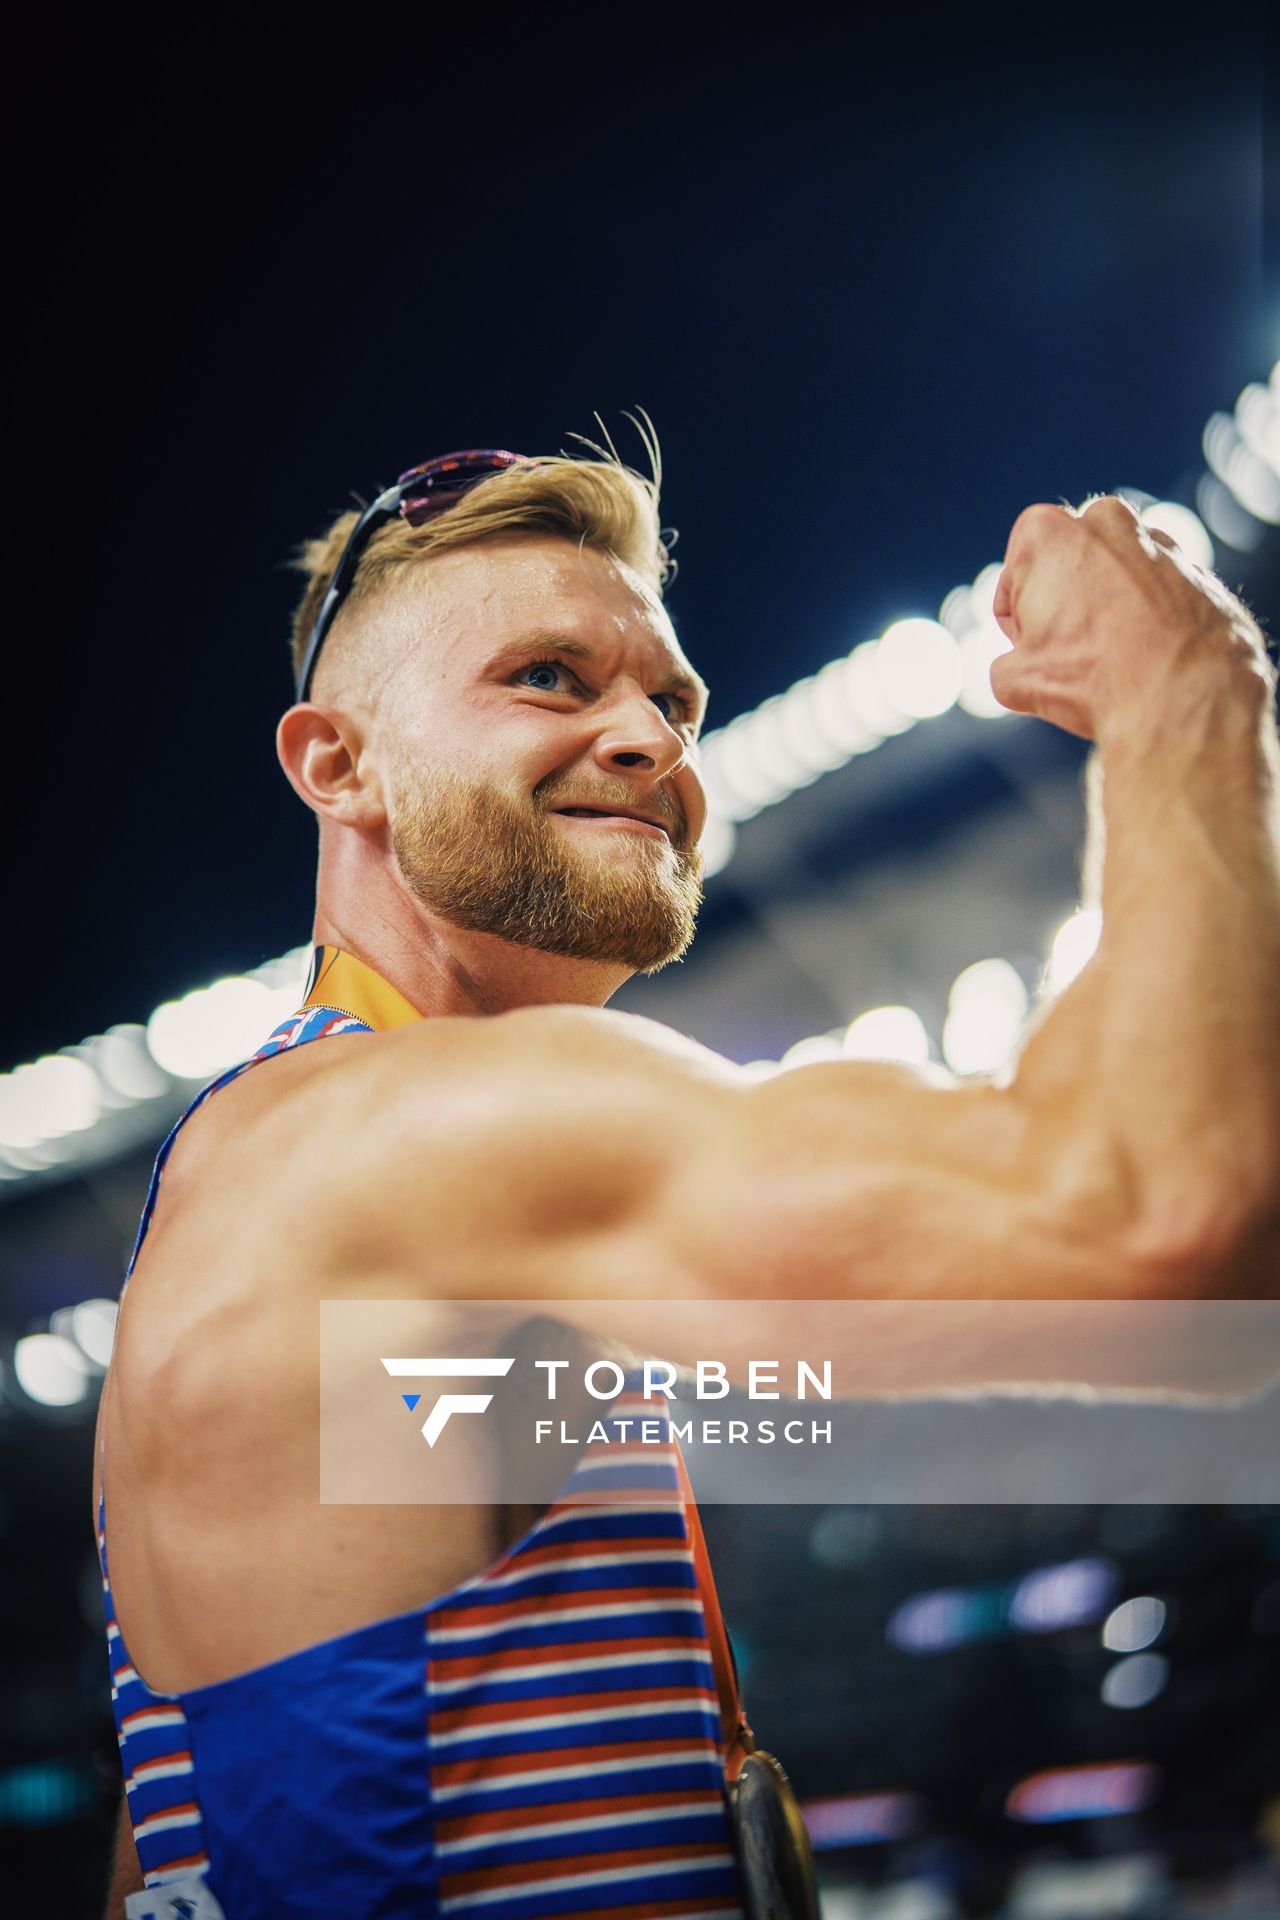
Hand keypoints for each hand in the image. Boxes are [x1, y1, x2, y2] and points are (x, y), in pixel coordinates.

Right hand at [989, 495, 1270, 742]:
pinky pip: (1152, 588)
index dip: (1015, 624)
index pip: (1012, 582)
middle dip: (1061, 606)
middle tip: (1068, 655)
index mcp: (1046, 532)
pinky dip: (1144, 614)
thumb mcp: (1015, 682)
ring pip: (1110, 574)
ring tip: (1108, 657)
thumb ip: (1005, 665)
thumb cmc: (1097, 678)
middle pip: (1062, 568)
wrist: (1185, 694)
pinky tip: (1145, 653)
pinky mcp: (1191, 565)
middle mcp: (1102, 520)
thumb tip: (1018, 670)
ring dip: (1102, 608)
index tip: (1034, 652)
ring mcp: (1152, 539)